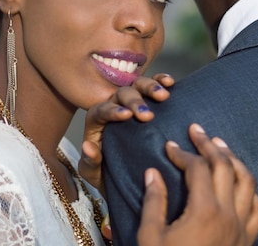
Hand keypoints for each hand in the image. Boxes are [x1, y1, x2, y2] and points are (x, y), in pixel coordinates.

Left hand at [78, 73, 173, 189]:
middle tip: (148, 115)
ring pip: (138, 85)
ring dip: (150, 87)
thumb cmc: (107, 173)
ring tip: (164, 96)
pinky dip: (161, 80)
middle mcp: (114, 106)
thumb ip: (89, 162)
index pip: (101, 110)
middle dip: (135, 102)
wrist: (129, 177)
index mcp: (97, 121)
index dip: (113, 111)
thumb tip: (87, 146)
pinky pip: (154, 84)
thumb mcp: (94, 173)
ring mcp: (132, 102)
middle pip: (122, 95)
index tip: (126, 115)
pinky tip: (170, 82)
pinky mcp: (149, 101)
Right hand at [137, 124, 257, 245]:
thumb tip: (153, 173)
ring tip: (221, 146)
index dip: (183, 153)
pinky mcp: (249, 240)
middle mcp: (229, 214)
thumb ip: (154, 202)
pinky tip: (241, 184)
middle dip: (210, 145)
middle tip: (197, 130)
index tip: (170, 146)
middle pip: (225, 166)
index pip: (197, 168)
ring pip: (248, 181)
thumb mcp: (151, 238)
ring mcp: (243, 227)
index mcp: (205, 211)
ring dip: (234, 159)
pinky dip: (251, 190)